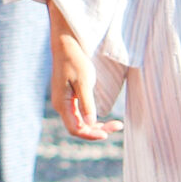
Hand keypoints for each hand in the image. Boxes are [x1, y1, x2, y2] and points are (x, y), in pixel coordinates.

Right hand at [48, 2, 120, 141]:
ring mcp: (65, 103)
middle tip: (119, 126)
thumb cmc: (75, 62)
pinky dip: (93, 119)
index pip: (75, 129)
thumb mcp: (84, 82)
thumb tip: (91, 124)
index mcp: (62, 104)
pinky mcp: (70, 99)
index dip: (91, 135)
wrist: (66, 47)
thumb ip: (87, 104)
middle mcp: (61, 106)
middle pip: (79, 128)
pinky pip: (80, 115)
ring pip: (80, 123)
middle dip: (98, 130)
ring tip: (116, 124)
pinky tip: (105, 119)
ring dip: (97, 126)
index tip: (107, 134)